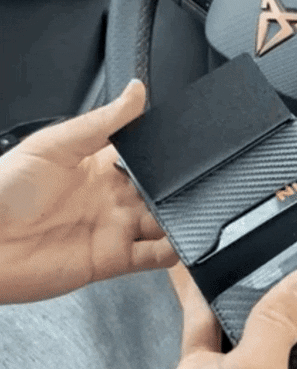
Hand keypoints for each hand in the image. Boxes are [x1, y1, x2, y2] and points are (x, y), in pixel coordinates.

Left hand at [0, 79, 177, 303]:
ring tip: (190, 213)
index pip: (146, 161)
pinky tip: (180, 241)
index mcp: (100, 169)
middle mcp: (113, 200)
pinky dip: (171, 253)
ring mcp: (115, 230)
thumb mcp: (54, 145)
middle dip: (176, 192)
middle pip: (159, 195)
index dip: (165, 159)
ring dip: (178, 221)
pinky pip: (153, 258)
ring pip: (162, 225)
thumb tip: (136, 92)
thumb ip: (101, 123)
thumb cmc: (5, 191)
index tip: (184, 153)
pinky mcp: (115, 260)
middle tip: (189, 187)